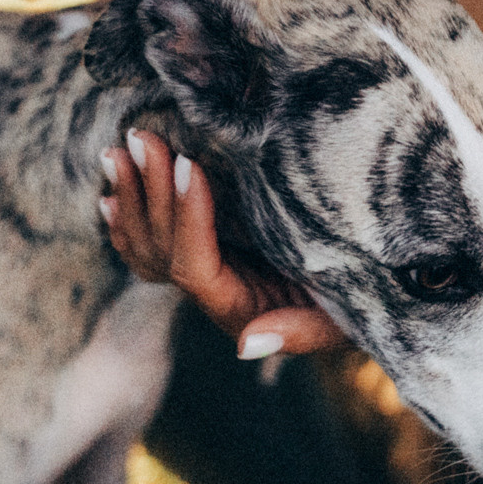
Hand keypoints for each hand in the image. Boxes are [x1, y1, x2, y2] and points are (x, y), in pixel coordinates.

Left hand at [100, 129, 344, 358]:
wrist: (372, 295)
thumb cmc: (367, 304)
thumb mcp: (345, 323)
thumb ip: (301, 334)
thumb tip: (247, 345)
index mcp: (240, 309)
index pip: (194, 266)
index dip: (186, 218)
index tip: (187, 165)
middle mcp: (213, 297)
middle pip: (162, 250)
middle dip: (148, 194)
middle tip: (139, 138)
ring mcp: (205, 277)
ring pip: (148, 245)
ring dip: (130, 198)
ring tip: (116, 152)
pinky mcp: (209, 257)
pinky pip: (153, 244)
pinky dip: (130, 219)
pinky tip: (110, 195)